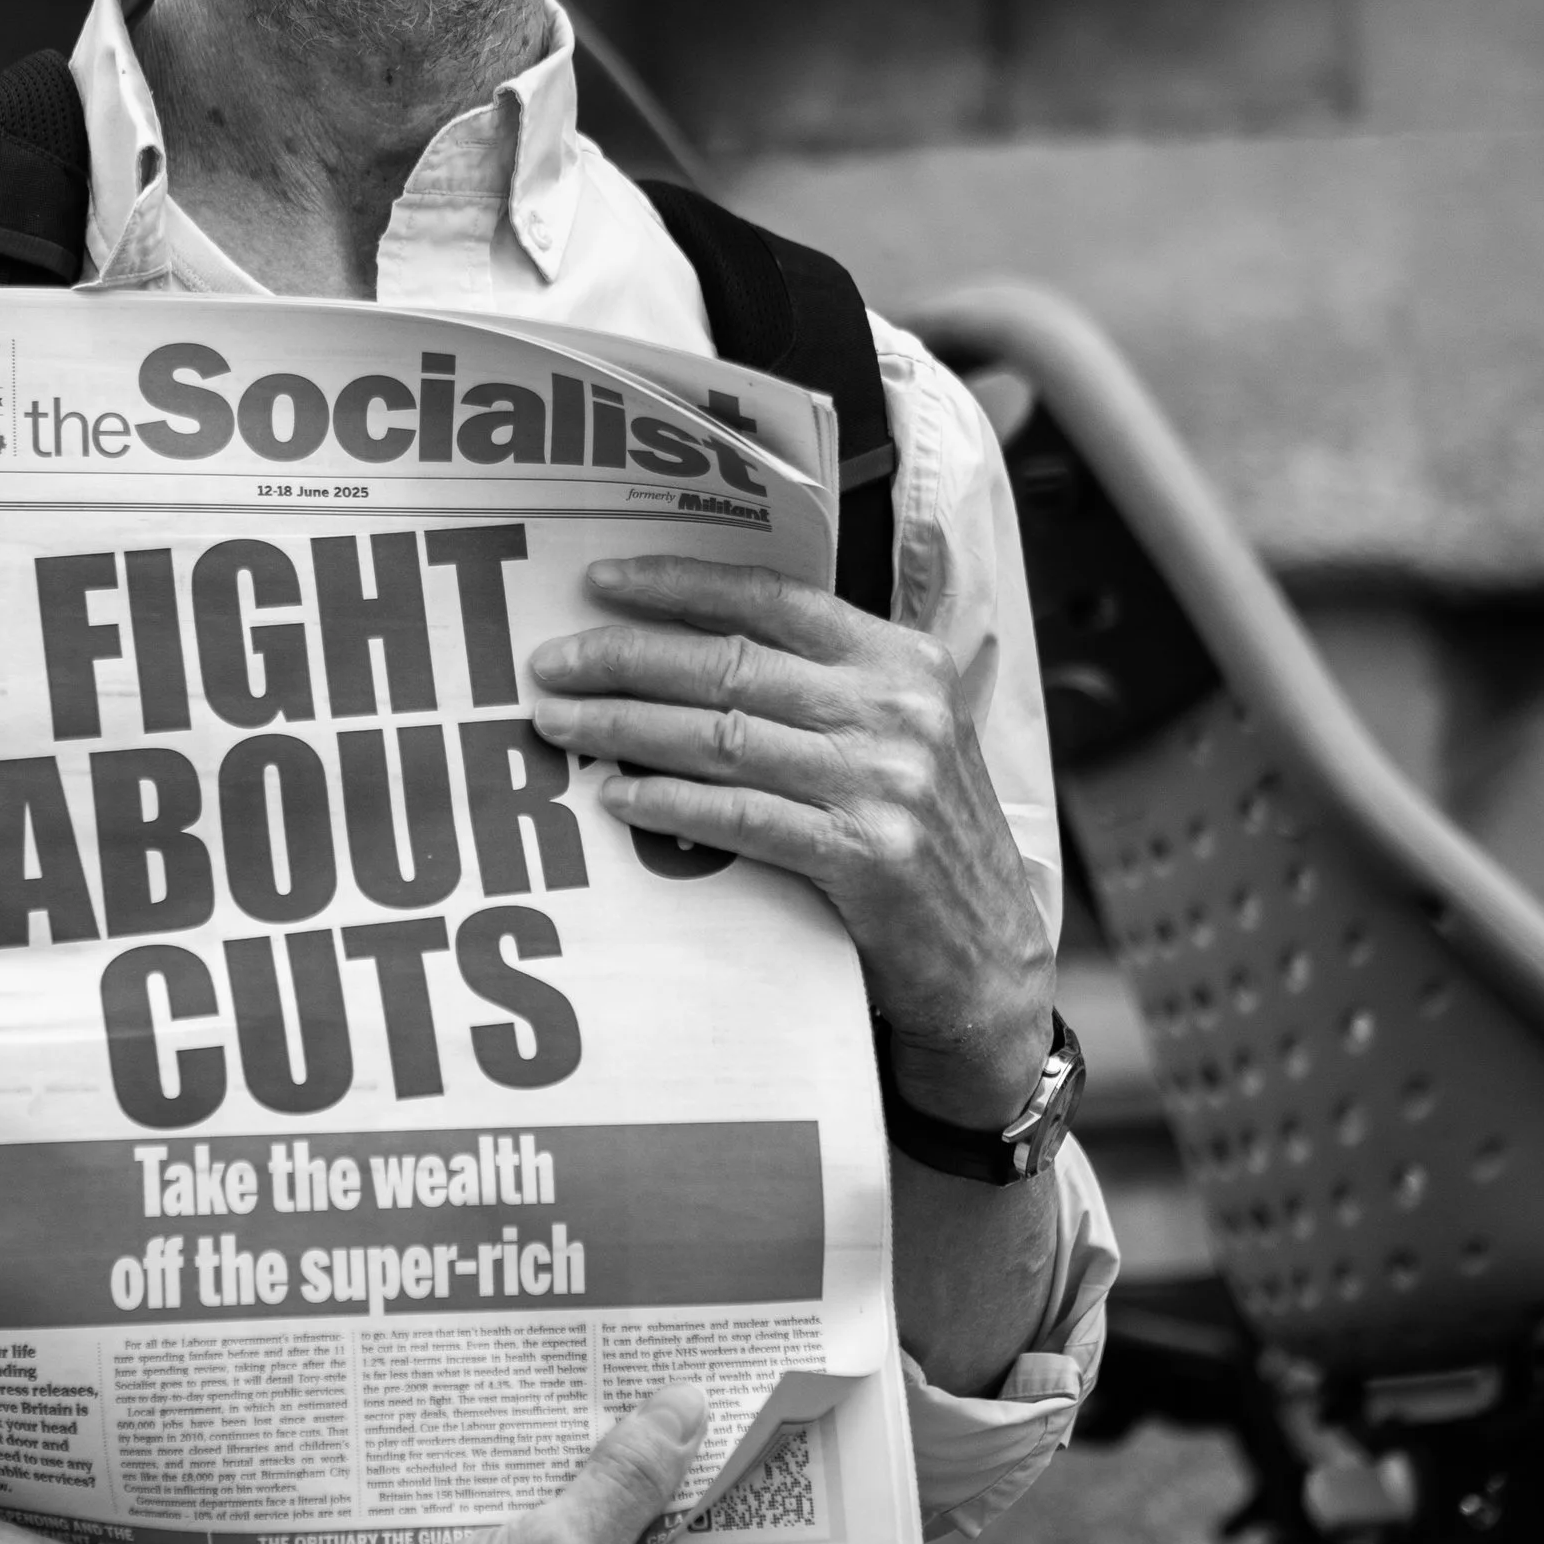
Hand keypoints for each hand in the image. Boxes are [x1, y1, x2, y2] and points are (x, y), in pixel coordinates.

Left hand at [529, 553, 1054, 1128]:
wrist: (992, 961)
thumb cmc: (924, 840)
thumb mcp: (900, 736)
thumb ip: (822, 687)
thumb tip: (688, 649)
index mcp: (904, 659)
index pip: (775, 598)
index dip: (680, 585)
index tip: (602, 581)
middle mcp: (898, 708)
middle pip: (732, 662)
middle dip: (625, 657)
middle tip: (551, 663)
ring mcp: (885, 780)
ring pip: (722, 734)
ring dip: (624, 726)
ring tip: (558, 723)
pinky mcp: (865, 854)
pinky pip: (739, 816)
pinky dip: (667, 803)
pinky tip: (614, 796)